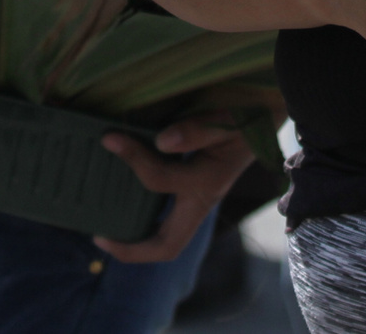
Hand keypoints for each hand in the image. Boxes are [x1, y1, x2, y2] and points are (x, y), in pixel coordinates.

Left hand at [95, 115, 258, 263]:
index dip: (133, 161)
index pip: (160, 181)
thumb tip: (162, 141)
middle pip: (167, 245)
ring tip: (105, 225)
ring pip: (166, 237)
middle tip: (98, 237)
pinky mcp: (194, 194)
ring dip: (136, 239)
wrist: (266, 116)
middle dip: (131, 249)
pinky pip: (167, 219)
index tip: (110, 139)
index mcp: (207, 182)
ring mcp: (198, 201)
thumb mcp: (226, 119)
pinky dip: (145, 219)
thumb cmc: (246, 116)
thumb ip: (197, 130)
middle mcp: (201, 200)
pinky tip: (125, 201)